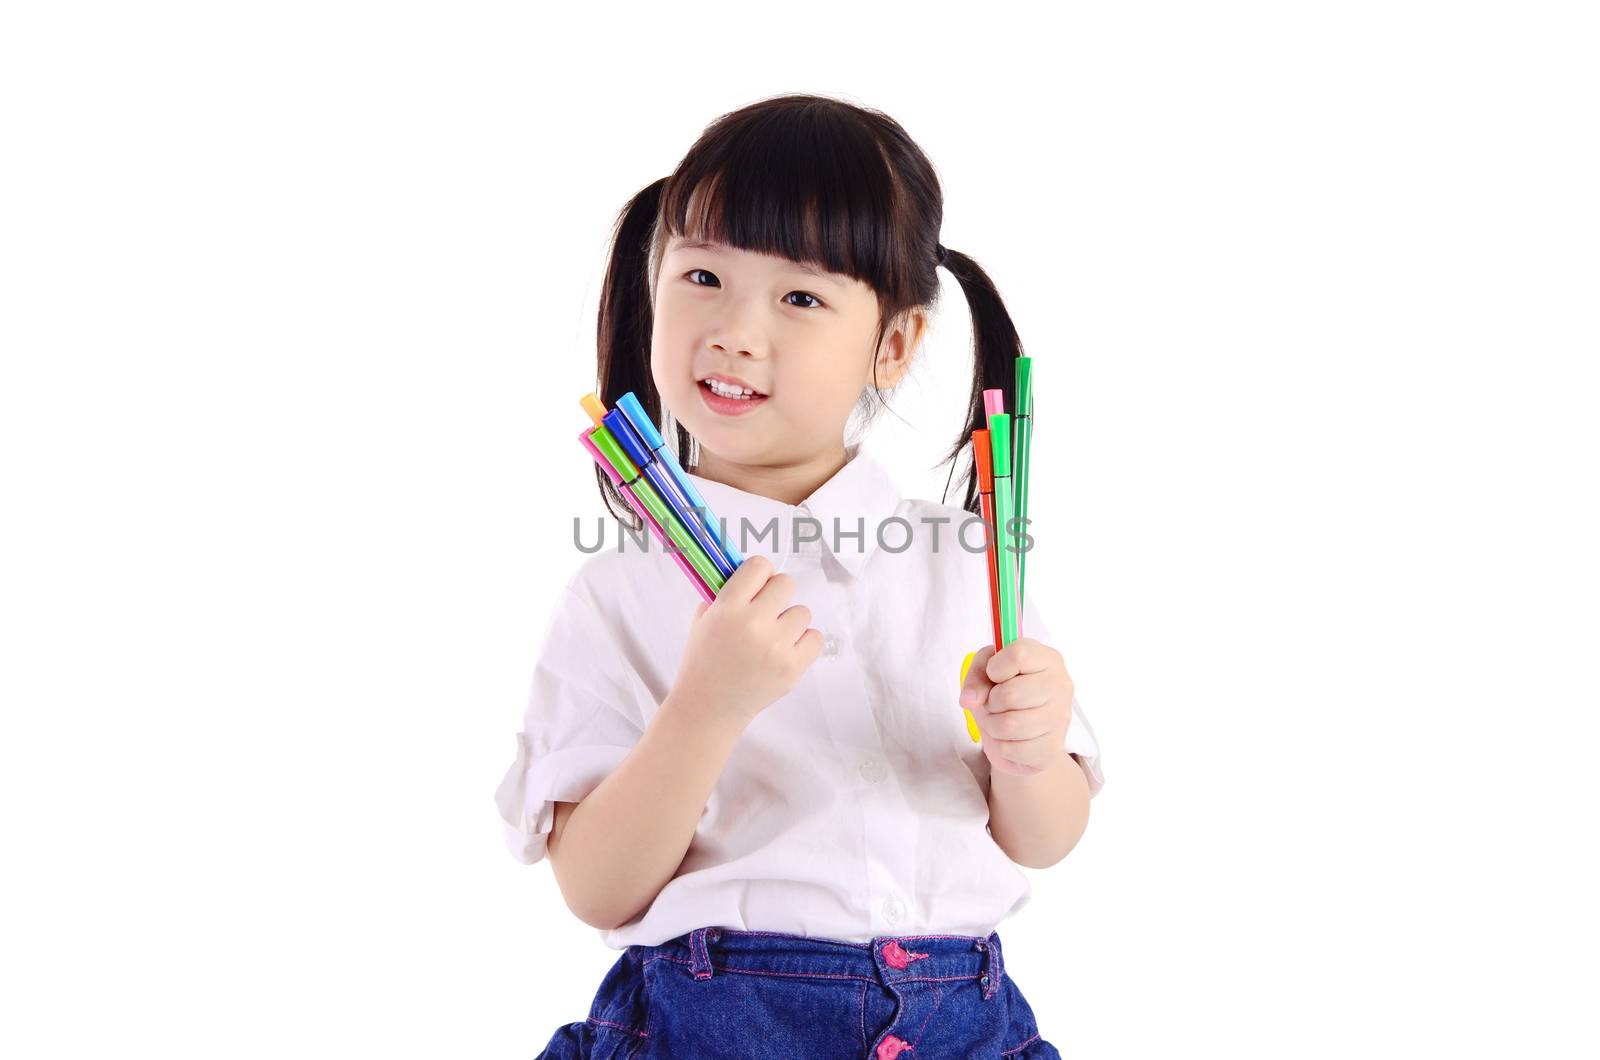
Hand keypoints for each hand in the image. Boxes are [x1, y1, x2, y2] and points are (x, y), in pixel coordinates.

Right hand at [669, 554, 822, 730]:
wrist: (709, 707)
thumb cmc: (704, 661)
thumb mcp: (703, 621)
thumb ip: (725, 594)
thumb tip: (752, 574)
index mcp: (727, 608)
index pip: (759, 566)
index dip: (759, 575)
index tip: (756, 587)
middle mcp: (754, 623)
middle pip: (786, 584)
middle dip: (776, 596)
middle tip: (766, 613)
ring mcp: (776, 646)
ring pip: (803, 612)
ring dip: (790, 622)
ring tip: (772, 638)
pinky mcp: (793, 667)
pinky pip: (815, 637)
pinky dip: (803, 642)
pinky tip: (784, 651)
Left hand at [958, 638, 1073, 776]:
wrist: (1021, 730)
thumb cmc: (1005, 691)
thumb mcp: (987, 672)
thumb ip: (976, 676)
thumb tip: (970, 699)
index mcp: (1048, 659)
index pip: (1018, 656)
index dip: (995, 668)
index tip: (994, 676)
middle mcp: (1060, 685)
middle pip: (1010, 694)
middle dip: (990, 702)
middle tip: (995, 704)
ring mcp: (1060, 718)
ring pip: (1009, 725)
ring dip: (993, 726)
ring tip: (999, 721)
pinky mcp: (1053, 748)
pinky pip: (1012, 750)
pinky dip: (1000, 746)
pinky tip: (1009, 739)